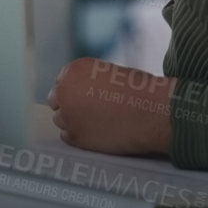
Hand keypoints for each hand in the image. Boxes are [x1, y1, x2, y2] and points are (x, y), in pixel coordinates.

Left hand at [47, 57, 175, 156]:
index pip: (62, 82)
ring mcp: (67, 115)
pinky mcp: (74, 137)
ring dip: (73, 120)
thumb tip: (80, 95)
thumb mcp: (108, 73)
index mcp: (74, 70)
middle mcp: (65, 91)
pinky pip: (67, 136)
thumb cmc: (138, 90)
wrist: (151, 112)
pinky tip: (97, 132)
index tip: (86, 96)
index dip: (75, 90)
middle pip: (56, 100)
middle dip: (69, 104)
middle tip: (88, 110)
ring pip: (60, 119)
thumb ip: (88, 81)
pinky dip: (79, 135)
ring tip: (97, 121)